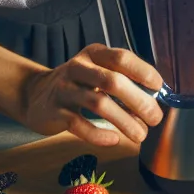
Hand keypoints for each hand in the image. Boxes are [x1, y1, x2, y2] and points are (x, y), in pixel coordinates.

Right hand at [18, 43, 163, 146]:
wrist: (34, 94)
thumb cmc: (77, 85)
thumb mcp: (96, 73)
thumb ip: (121, 80)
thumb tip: (153, 100)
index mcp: (93, 54)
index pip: (121, 58)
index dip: (142, 71)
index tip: (158, 87)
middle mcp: (78, 67)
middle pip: (113, 81)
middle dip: (138, 101)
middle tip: (155, 118)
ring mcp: (64, 88)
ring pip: (98, 104)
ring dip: (124, 121)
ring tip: (140, 135)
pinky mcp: (53, 111)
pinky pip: (78, 124)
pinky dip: (99, 134)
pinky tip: (114, 139)